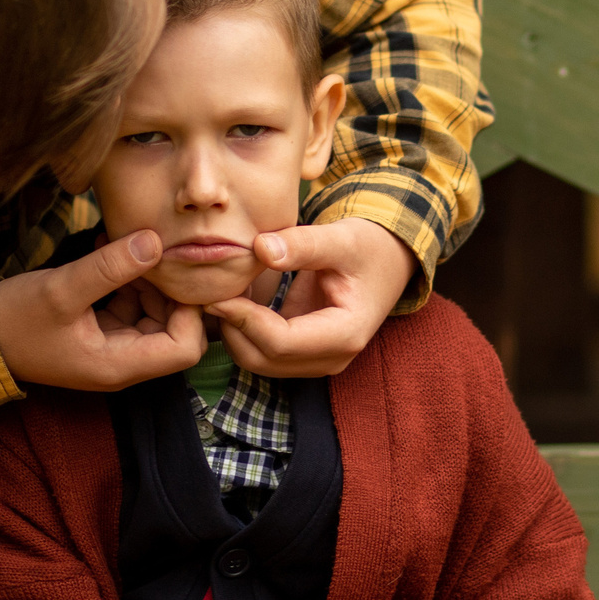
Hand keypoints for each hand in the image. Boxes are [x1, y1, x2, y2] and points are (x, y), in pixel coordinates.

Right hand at [0, 230, 205, 389]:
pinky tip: (108, 250)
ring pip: (154, 314)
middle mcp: (123, 362)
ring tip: (124, 245)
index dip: (190, 311)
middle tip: (151, 250)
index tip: (172, 271)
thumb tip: (154, 241)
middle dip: (167, 289)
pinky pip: (130, 306)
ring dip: (146, 280)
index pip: (185, 348)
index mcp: (119, 365)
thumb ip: (109, 268)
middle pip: (176, 330)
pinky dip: (126, 280)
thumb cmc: (15, 320)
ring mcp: (112, 347)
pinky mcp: (100, 331)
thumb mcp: (63, 289)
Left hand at [207, 219, 416, 377]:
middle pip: (264, 359)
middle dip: (232, 329)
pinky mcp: (304, 353)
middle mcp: (332, 357)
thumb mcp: (341, 238)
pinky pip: (262, 352)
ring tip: (225, 292)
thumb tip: (260, 248)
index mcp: (346, 334)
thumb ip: (302, 244)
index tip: (218, 293)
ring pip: (258, 361)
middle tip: (213, 291)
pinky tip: (238, 298)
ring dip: (234, 332)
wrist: (386, 261)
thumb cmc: (368, 247)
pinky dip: (243, 330)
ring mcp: (317, 360)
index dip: (244, 320)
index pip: (281, 342)